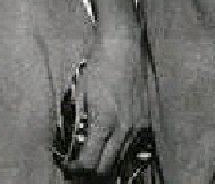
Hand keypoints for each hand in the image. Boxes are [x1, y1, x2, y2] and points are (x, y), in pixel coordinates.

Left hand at [61, 28, 148, 177]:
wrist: (123, 44)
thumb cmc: (99, 65)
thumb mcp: (81, 94)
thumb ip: (79, 123)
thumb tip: (73, 143)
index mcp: (104, 121)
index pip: (89, 163)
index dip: (75, 168)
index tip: (69, 165)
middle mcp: (124, 128)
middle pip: (106, 168)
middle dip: (90, 170)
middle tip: (80, 162)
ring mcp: (138, 124)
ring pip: (122, 159)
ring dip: (107, 160)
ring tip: (96, 152)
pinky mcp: (146, 118)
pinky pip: (134, 145)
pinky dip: (122, 148)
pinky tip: (113, 140)